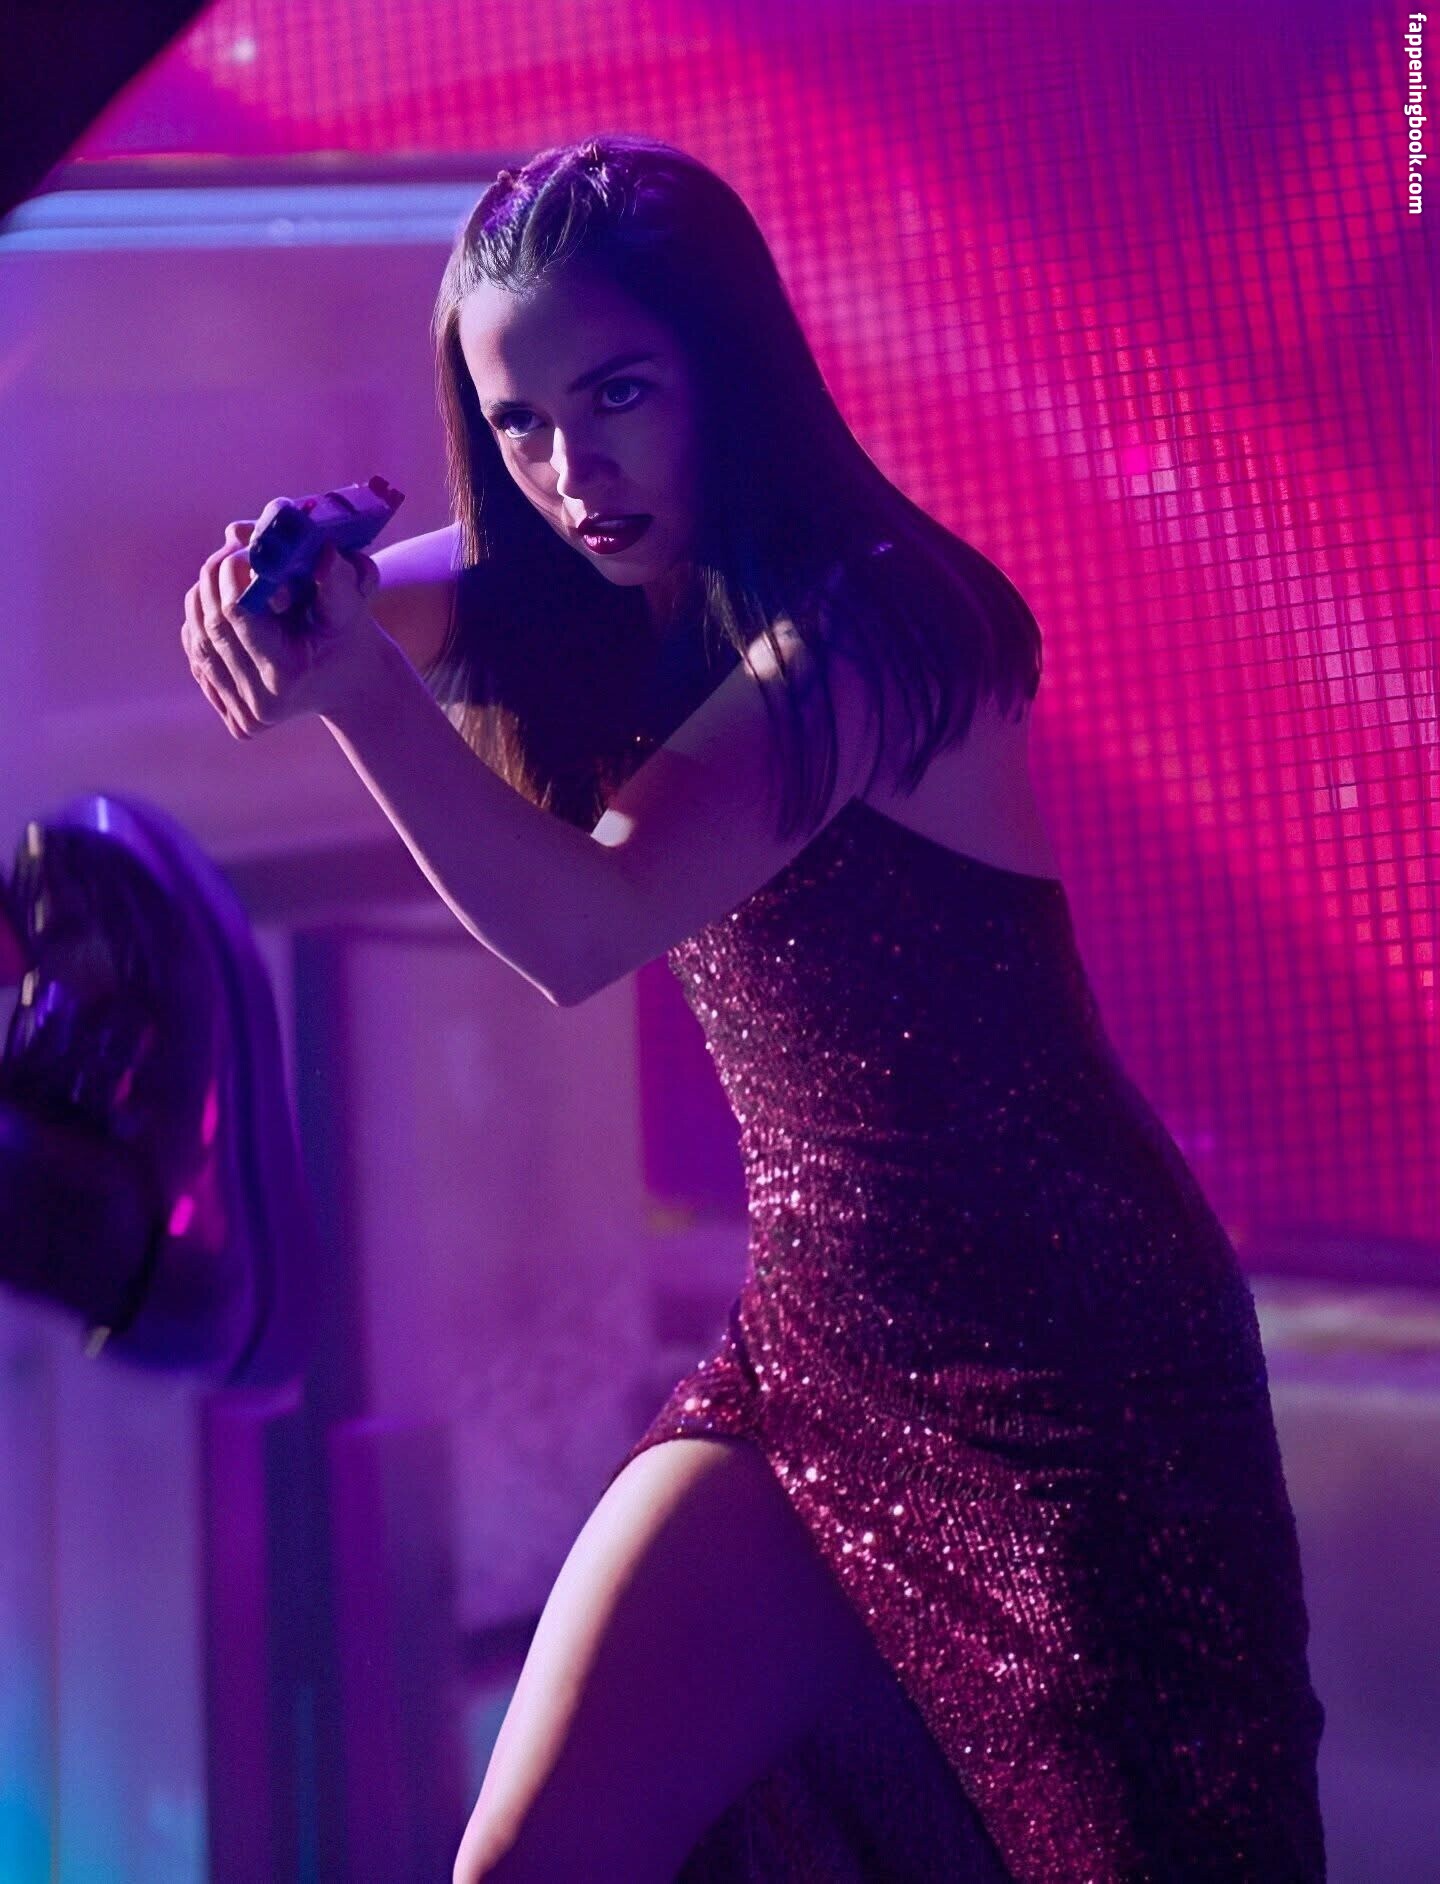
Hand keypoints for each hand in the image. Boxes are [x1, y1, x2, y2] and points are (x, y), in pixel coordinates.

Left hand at [181, 498, 385, 737]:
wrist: (353, 685)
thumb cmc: (350, 637)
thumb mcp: (349, 605)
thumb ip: (334, 578)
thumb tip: (321, 549)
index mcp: (287, 676)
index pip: (237, 612)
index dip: (233, 572)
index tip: (244, 547)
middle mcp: (262, 703)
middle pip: (214, 626)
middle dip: (214, 580)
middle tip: (229, 550)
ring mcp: (246, 716)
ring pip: (199, 640)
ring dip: (203, 599)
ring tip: (223, 574)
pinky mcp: (237, 719)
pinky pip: (200, 660)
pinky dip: (201, 627)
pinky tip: (218, 608)